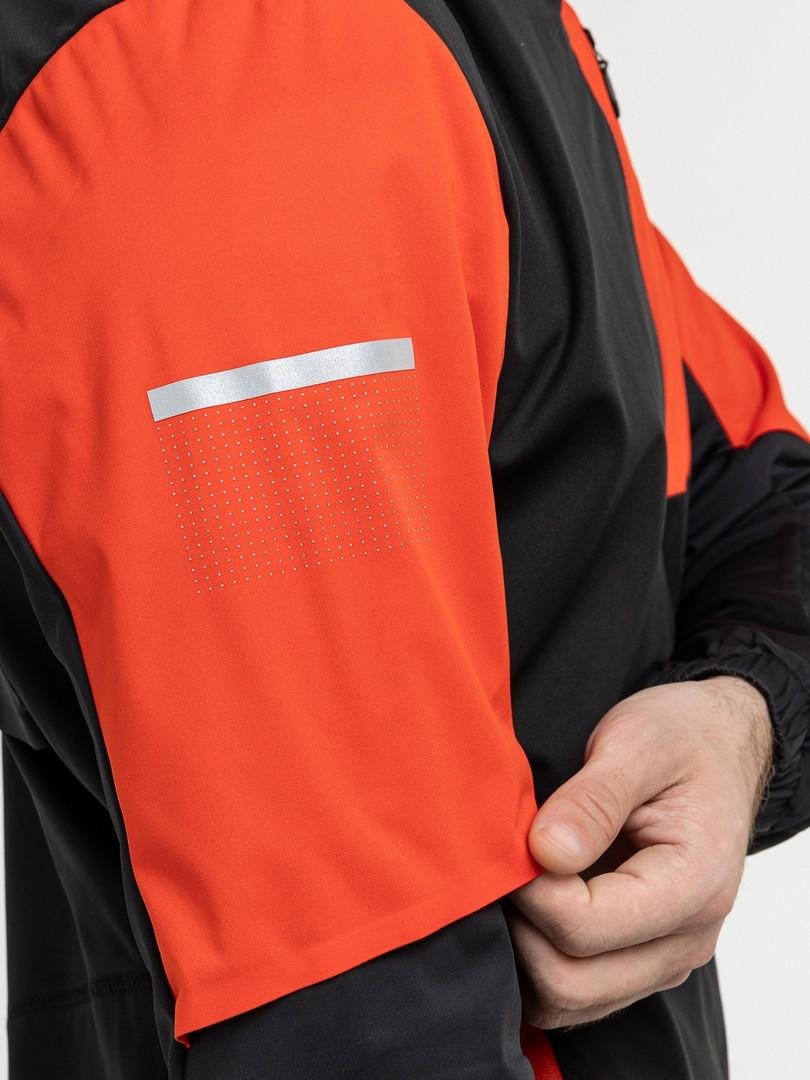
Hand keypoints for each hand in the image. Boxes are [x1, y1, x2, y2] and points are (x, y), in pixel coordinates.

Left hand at [509, 675, 773, 1029]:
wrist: (718, 746)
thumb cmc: (682, 737)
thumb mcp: (639, 742)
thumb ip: (593, 799)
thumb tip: (544, 853)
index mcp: (693, 886)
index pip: (584, 928)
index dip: (529, 889)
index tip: (511, 841)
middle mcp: (684, 940)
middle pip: (570, 983)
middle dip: (519, 928)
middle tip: (505, 863)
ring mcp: (661, 956)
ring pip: (567, 1000)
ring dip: (523, 949)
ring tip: (516, 877)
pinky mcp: (638, 957)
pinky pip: (573, 988)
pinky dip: (536, 956)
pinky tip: (529, 897)